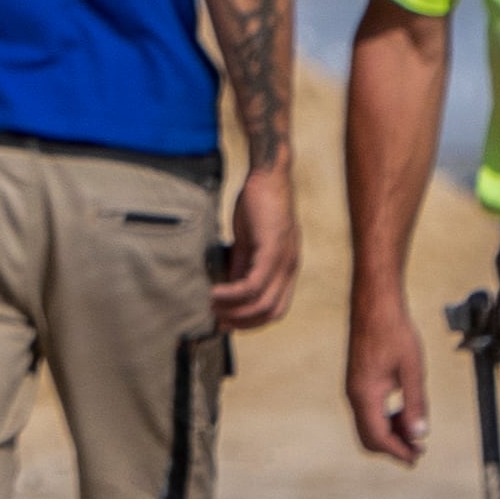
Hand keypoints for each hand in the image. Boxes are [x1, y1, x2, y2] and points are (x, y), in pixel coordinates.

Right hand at [214, 161, 299, 330]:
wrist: (268, 175)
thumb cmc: (256, 204)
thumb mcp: (247, 241)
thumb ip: (240, 265)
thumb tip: (226, 288)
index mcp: (285, 268)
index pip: (275, 309)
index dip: (251, 322)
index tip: (226, 322)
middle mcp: (289, 268)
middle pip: (271, 312)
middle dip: (243, 323)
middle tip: (216, 321)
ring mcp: (284, 261)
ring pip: (262, 302)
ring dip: (234, 311)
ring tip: (210, 308)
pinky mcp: (272, 250)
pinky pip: (253, 284)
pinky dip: (232, 295)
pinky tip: (213, 294)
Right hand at [344, 293, 430, 465]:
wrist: (375, 305)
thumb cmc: (394, 332)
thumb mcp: (412, 370)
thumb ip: (415, 404)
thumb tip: (419, 434)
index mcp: (365, 394)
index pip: (379, 437)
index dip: (398, 451)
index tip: (417, 458)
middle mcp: (354, 395)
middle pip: (368, 437)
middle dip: (392, 447)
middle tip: (417, 451)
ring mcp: (354, 388)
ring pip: (367, 425)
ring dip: (390, 433)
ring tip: (414, 431)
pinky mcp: (358, 382)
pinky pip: (367, 411)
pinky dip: (385, 419)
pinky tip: (403, 412)